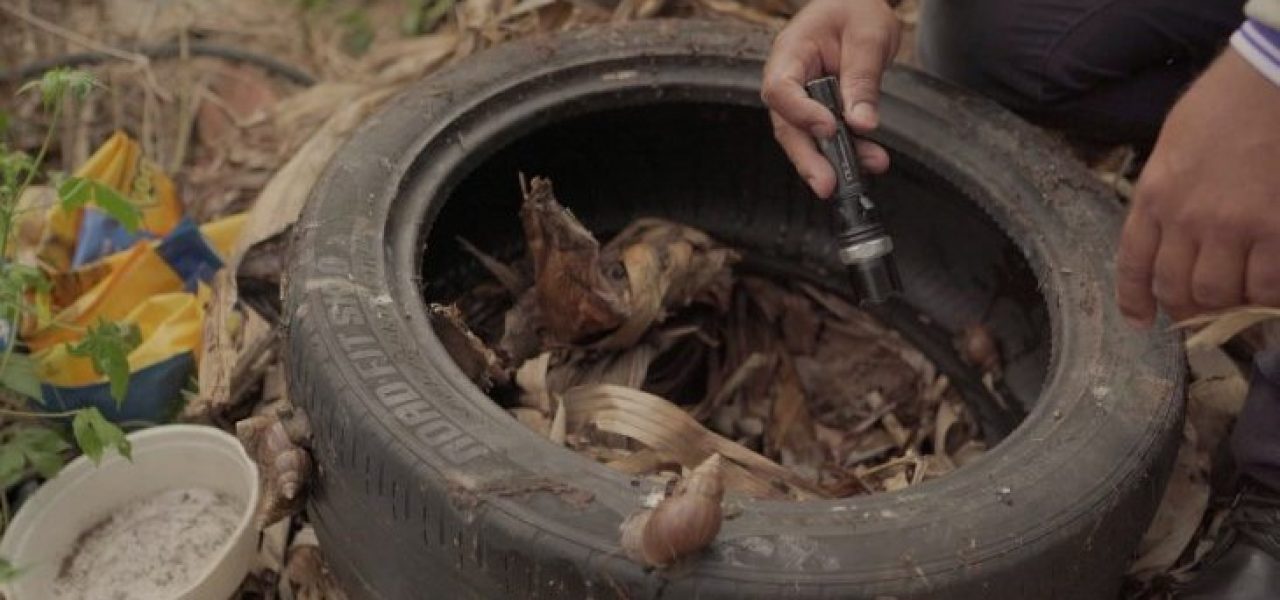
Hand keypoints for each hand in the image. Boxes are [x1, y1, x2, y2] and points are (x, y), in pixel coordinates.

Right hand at [760, 0, 899, 197]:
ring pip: (806, 138)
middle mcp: (790, 80)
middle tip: (828, 184)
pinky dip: (847, 151)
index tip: (829, 129)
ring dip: (831, 161)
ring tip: (860, 175)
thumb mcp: (868, 38)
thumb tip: (863, 123)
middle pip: (788, 126)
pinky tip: (869, 160)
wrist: (859, 6)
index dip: (800, 113)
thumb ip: (863, 80)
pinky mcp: (820, 111)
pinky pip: (827, 137)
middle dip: (808, 158)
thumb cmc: (856, 10)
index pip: (781, 89)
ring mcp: (802, 99)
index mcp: (791, 52)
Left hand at [1116, 48, 1279, 326]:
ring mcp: (1233, 226)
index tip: (1141, 319)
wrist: (1274, 77)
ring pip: (1220, 293)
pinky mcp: (1278, 229)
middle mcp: (1186, 217)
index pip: (1133, 263)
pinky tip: (1272, 289)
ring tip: (1243, 293)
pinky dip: (1270, 297)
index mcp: (1154, 194)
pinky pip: (1269, 286)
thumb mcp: (1174, 145)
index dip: (1135, 298)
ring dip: (1230, 301)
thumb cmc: (1227, 101)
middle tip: (1204, 307)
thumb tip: (1172, 232)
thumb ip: (1168, 191)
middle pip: (1176, 287)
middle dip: (1187, 306)